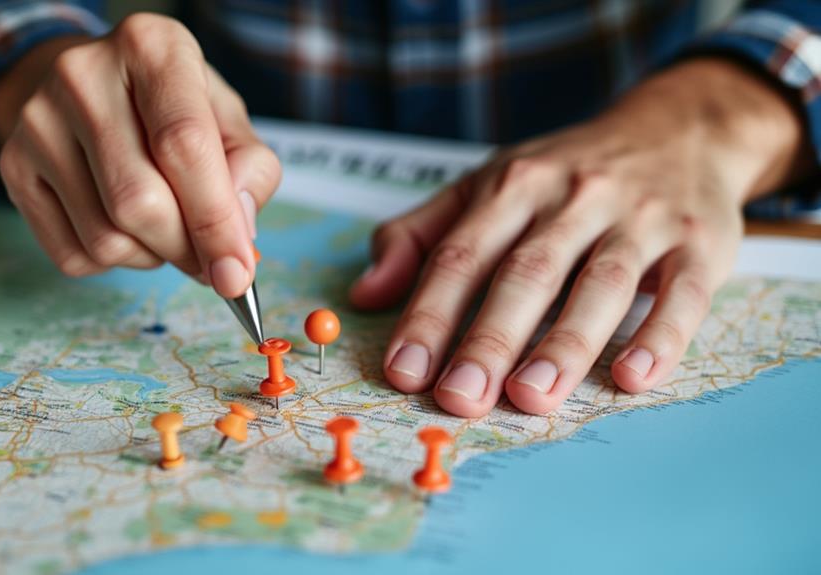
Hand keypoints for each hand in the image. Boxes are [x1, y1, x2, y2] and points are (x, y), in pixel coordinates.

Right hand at [0, 14, 279, 296]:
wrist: (94, 87)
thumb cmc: (173, 107)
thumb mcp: (227, 118)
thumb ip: (249, 171)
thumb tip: (235, 241)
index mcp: (150, 48)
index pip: (183, 145)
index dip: (215, 221)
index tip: (236, 273)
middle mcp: (83, 77)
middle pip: (139, 202)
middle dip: (184, 248)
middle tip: (207, 257)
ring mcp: (38, 122)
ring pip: (105, 239)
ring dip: (150, 256)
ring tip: (164, 227)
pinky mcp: (14, 166)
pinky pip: (72, 255)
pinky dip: (113, 262)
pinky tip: (124, 228)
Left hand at [350, 58, 811, 416]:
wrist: (677, 128)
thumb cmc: (564, 173)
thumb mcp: (486, 186)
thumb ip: (421, 236)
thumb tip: (363, 293)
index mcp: (513, 185)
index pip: (461, 255)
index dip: (429, 315)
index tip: (403, 371)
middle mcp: (574, 197)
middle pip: (526, 273)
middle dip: (490, 338)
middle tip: (460, 396)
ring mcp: (641, 218)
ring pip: (601, 284)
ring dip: (565, 344)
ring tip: (530, 398)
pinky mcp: (699, 242)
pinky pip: (682, 292)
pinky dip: (660, 336)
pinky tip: (632, 378)